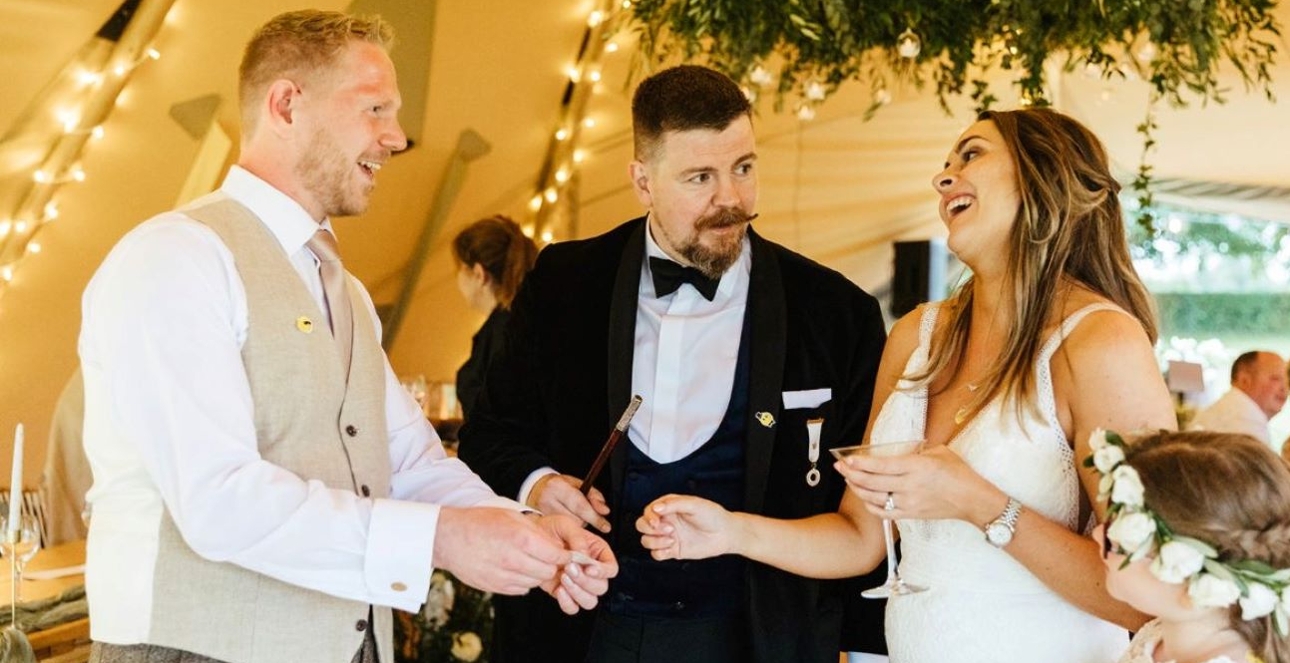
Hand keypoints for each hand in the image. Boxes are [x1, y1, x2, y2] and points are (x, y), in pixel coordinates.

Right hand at [433, 507, 568, 594]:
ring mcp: (503, 576)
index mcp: (521, 539)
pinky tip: (514, 568)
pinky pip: (520, 589)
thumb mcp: (511, 516)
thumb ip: (536, 532)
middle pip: (548, 572)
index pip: (556, 556)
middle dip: (551, 565)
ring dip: (536, 574)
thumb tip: (557, 546)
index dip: (564, 555)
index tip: (564, 553)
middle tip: (546, 557)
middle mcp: (513, 560)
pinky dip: (522, 581)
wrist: (448, 538)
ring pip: (535, 582)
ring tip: (527, 560)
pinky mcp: (495, 587)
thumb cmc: (480, 523)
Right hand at [529, 473, 610, 532]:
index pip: (579, 505)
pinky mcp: (542, 524)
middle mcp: (548, 500)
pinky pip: (562, 532)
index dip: (594, 517)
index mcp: (557, 487)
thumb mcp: (579, 484)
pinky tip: (567, 520)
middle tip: (592, 518)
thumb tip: (604, 511)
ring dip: (578, 524)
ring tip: (573, 514)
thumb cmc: (562, 486)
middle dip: (587, 521)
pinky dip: (569, 529)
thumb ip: (594, 496)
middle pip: (576, 519)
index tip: (606, 526)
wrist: (538, 489)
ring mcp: (542, 514)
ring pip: (570, 527)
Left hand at [535, 514, 618, 613]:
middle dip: (585, 581)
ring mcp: (577, 584)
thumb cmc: (550, 529)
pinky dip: (567, 603)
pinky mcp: (563, 592)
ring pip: (590, 601)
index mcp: (598, 553)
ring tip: (563, 578)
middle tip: (569, 568)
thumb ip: (577, 538)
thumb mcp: (565, 525)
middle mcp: (591, 570)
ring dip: (577, 593)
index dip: (603, 572)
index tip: (588, 568)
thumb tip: (584, 555)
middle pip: (601, 587)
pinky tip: (559, 589)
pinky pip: (572, 607)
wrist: (531, 540)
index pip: (611, 568)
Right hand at [636, 494, 736, 560]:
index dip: (649, 517)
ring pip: (647, 541)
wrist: (725, 534)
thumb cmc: (712, 515)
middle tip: (668, 530)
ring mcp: (668, 536)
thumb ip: (674, 504)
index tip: (657, 521)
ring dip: (655, 541)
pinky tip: (672, 548)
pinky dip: (660, 553)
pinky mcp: (673, 550)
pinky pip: (656, 554)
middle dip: (649, 529)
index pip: (648, 511)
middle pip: (642, 525)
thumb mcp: (694, 504)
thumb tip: (656, 508)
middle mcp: (666, 521)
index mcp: (669, 507)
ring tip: (673, 539)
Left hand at [835, 445, 1002, 523]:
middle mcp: (909, 486)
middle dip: (852, 474)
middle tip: (840, 467)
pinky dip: (870, 506)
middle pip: (872, 482)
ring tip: (849, 480)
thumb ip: (916, 452)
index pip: (881, 465)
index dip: (861, 463)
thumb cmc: (959, 473)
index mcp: (916, 467)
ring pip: (874, 498)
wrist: (973, 500)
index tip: (847, 459)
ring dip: (858, 489)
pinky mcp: (911, 514)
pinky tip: (865, 497)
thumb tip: (898, 453)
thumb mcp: (939, 453)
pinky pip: (883, 513)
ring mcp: (909, 502)